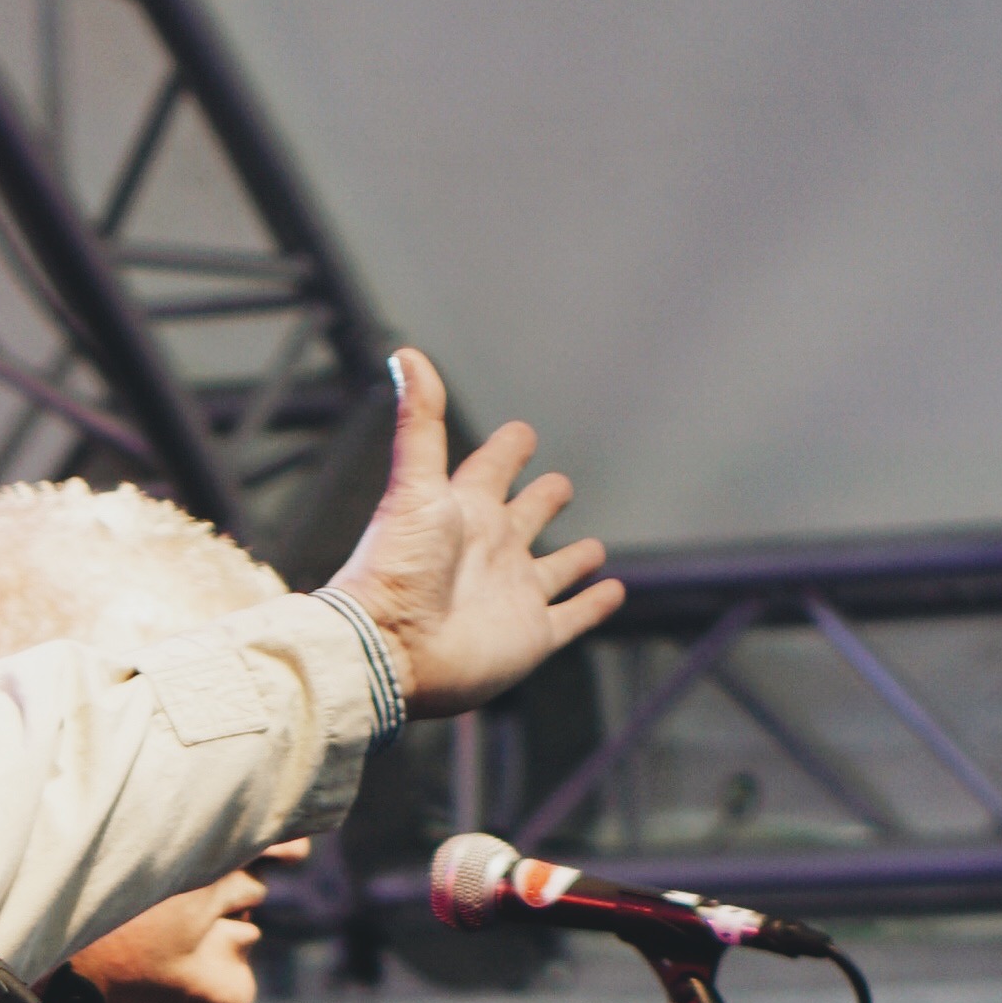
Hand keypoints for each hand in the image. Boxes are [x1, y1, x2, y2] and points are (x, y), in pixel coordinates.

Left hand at [330, 350, 621, 712]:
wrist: (390, 649)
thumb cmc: (395, 568)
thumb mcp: (414, 485)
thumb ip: (419, 422)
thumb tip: (406, 353)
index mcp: (465, 511)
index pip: (493, 468)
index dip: (509, 450)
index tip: (522, 433)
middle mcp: (492, 551)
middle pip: (527, 516)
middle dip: (544, 500)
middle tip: (559, 486)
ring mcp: (513, 594)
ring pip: (554, 571)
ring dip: (574, 560)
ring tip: (593, 549)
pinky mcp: (531, 635)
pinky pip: (572, 617)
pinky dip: (593, 605)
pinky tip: (611, 592)